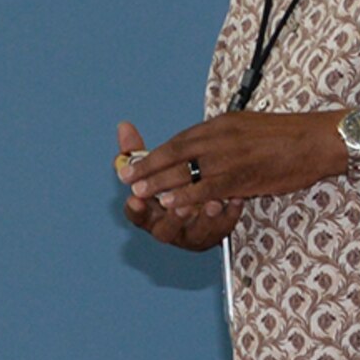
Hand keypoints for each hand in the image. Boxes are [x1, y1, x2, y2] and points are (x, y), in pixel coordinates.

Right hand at [116, 120, 242, 250]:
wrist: (202, 210)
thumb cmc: (172, 189)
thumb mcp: (154, 171)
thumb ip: (139, 153)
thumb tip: (124, 126)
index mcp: (150, 215)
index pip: (137, 216)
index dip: (135, 209)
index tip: (135, 199)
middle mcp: (170, 228)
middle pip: (166, 230)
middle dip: (173, 217)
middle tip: (176, 205)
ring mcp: (195, 233)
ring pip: (199, 231)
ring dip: (206, 218)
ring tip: (214, 204)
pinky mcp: (218, 231)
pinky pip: (225, 226)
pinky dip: (230, 213)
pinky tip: (236, 200)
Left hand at [121, 110, 340, 212]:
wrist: (316, 141)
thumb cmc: (287, 136)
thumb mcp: (248, 127)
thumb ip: (224, 138)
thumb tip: (205, 147)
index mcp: (221, 124)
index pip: (181, 139)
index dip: (156, 153)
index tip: (137, 162)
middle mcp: (220, 137)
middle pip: (176, 153)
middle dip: (148, 167)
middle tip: (126, 179)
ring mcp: (229, 157)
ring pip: (186, 171)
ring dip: (160, 183)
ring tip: (139, 193)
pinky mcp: (242, 176)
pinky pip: (208, 188)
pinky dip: (187, 196)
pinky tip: (171, 202)